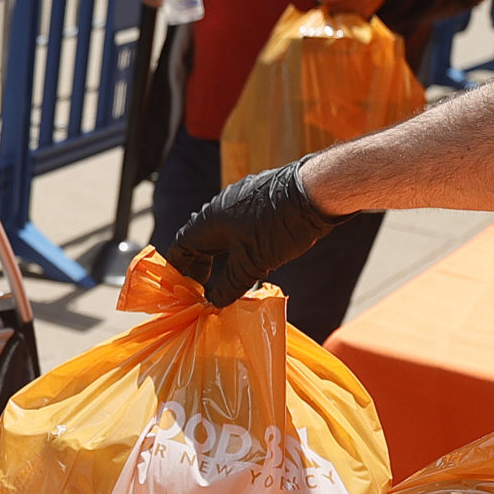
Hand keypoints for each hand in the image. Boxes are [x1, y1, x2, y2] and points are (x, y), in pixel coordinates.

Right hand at [167, 161, 348, 308]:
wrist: (316, 191)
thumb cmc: (278, 225)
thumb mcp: (252, 262)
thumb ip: (230, 284)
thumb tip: (214, 302)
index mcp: (208, 222)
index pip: (180, 248)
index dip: (177, 271)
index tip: (181, 291)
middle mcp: (219, 209)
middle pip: (200, 243)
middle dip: (200, 268)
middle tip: (204, 291)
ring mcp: (241, 203)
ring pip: (223, 236)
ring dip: (222, 260)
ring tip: (231, 281)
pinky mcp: (261, 202)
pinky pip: (240, 229)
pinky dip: (240, 249)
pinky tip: (257, 261)